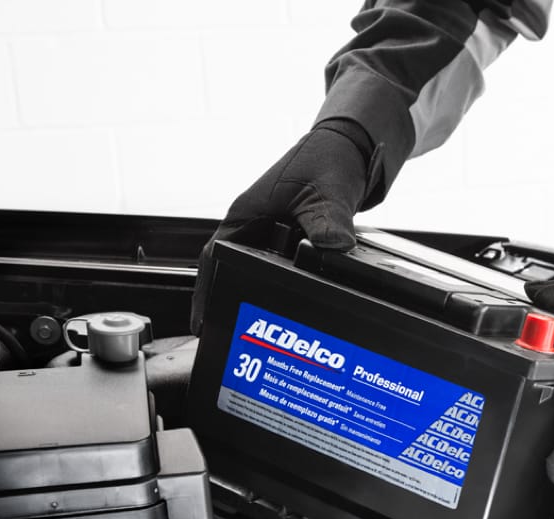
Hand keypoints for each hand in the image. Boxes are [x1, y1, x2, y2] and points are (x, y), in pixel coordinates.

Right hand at [190, 119, 371, 333]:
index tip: (201, 322)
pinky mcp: (298, 240)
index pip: (215, 258)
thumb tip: (333, 247)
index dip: (206, 290)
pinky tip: (297, 306)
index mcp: (247, 214)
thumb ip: (327, 220)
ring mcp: (276, 234)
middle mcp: (256, 225)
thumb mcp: (326, 191)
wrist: (352, 148)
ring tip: (263, 329)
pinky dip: (290, 286)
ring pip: (261, 271)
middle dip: (231, 300)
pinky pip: (287, 269)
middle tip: (231, 335)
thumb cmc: (327, 158)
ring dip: (262, 294)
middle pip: (232, 269)